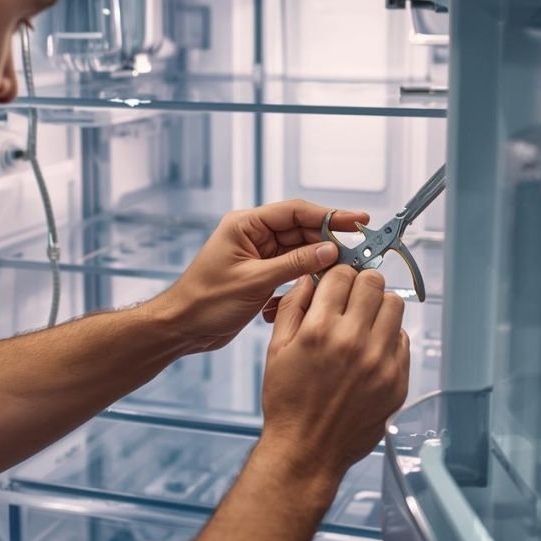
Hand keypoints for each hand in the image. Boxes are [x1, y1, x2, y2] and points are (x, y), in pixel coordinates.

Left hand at [155, 200, 367, 353]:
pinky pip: (290, 271)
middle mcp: (253, 235)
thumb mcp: (254, 282)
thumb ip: (294, 264)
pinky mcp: (260, 275)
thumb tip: (331, 251)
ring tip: (341, 275)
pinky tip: (307, 295)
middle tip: (358, 254)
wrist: (182, 328)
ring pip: (299, 253)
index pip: (295, 212)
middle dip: (328, 242)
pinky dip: (300, 281)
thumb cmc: (205, 301)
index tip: (357, 220)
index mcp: (246, 225)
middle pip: (301, 231)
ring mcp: (257, 255)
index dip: (329, 215)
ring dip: (316, 265)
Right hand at [259, 267, 408, 497]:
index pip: (342, 275)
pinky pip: (403, 340)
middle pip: (374, 283)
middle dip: (360, 284)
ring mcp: (379, 362)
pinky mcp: (396, 381)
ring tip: (363, 321)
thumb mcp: (276, 350)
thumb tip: (308, 280)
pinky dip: (388, 336)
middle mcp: (353, 342)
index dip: (336, 275)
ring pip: (395, 306)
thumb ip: (292, 308)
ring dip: (379, 306)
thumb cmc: (288, 403)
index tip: (334, 283)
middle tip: (351, 297)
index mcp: (319, 330)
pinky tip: (370, 348)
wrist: (307, 450)